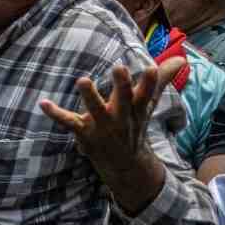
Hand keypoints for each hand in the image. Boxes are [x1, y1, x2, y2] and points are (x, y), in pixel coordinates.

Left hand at [39, 63, 174, 214]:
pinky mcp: (83, 132)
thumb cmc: (134, 125)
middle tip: (119, 67)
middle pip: (123, 100)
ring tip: (82, 79)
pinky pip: (68, 122)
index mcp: (136, 108)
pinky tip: (42, 102)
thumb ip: (161, 80)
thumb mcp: (147, 104)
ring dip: (90, 96)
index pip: (146, 93)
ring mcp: (102, 125)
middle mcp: (121, 117)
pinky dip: (55, 113)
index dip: (150, 82)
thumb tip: (181, 60)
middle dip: (121, 85)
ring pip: (95, 109)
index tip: (152, 67)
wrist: (124, 163)